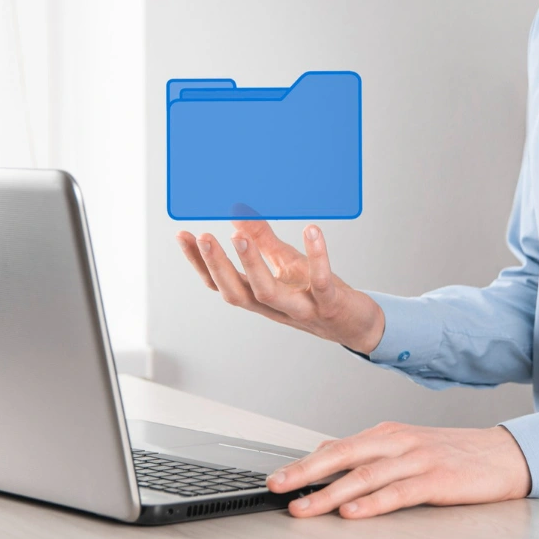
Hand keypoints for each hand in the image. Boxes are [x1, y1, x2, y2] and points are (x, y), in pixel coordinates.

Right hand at [176, 221, 384, 353]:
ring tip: (239, 237)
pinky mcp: (329, 304)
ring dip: (252, 265)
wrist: (356, 324)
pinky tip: (312, 230)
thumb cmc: (317, 293)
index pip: (220, 284)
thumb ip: (262, 241)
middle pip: (237, 293)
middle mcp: (275, 307)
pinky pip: (321, 282)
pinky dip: (317, 257)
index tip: (182, 235)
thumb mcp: (286, 264)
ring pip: (269, 293)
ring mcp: (302, 308)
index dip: (200, 263)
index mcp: (260, 297)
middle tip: (204, 237)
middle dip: (217, 266)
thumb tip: (236, 213)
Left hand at [267, 422, 530, 518]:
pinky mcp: (436, 480)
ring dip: (330, 493)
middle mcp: (397, 442)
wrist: (505, 454)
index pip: (337, 447)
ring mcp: (417, 459)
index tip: (278, 478)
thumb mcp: (406, 446)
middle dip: (306, 472)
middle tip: (277, 486)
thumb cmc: (455, 453)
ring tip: (305, 506)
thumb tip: (326, 454)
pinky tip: (353, 512)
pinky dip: (373, 503)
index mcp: (387, 434)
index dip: (305, 463)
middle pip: (343, 455)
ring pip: (365, 475)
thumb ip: (368, 452)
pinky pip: (398, 492)